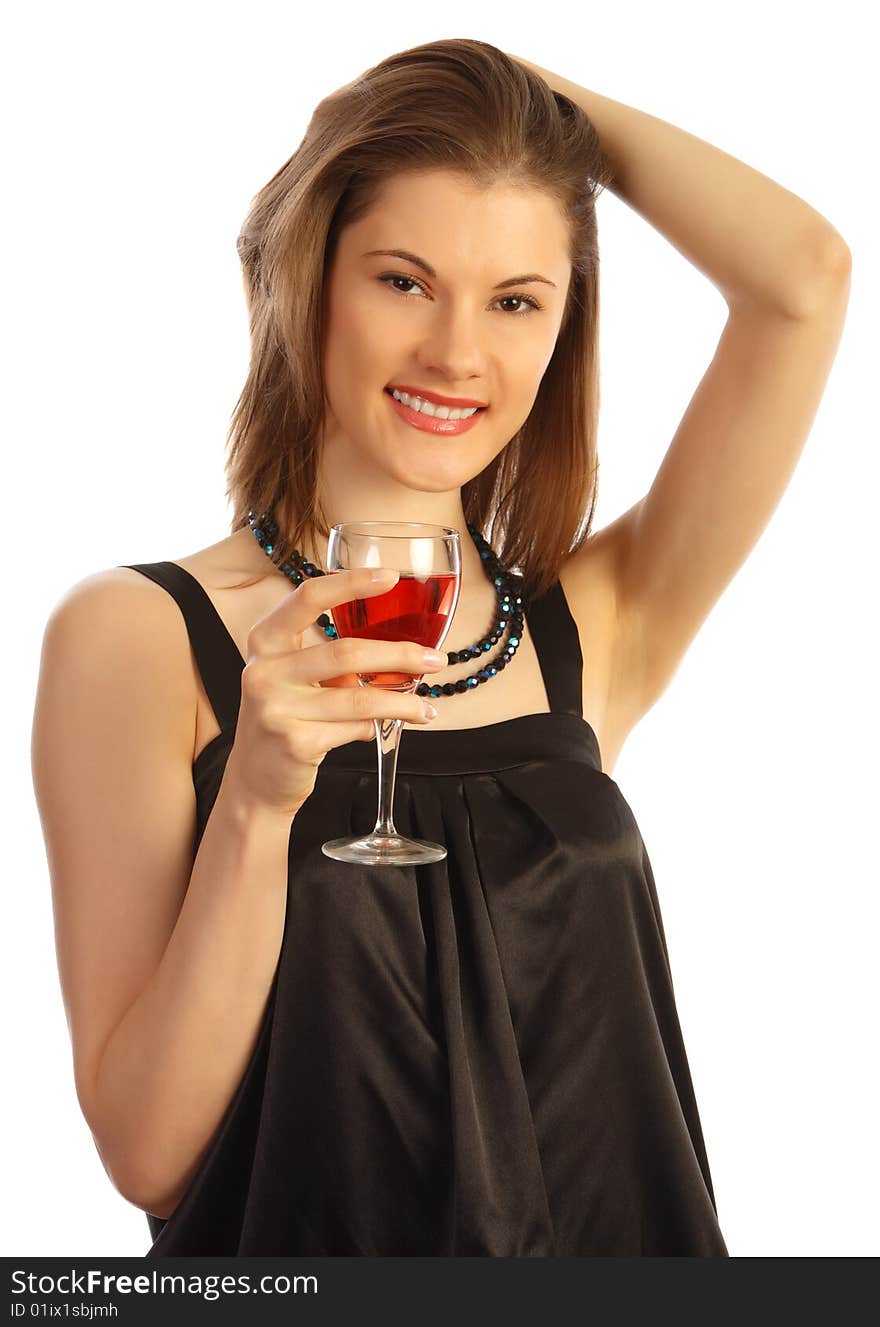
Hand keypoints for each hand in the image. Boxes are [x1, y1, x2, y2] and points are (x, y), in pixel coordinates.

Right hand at [223, 569, 446, 817]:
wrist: (256, 779)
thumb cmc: (285, 717)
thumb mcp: (295, 678)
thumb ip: (334, 660)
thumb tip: (402, 655)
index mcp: (265, 642)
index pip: (308, 597)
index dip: (351, 583)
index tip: (391, 577)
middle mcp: (264, 671)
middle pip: (347, 652)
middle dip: (401, 655)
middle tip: (435, 660)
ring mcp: (277, 708)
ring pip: (359, 697)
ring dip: (402, 702)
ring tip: (427, 708)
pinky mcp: (295, 743)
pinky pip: (354, 728)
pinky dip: (378, 727)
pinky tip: (391, 728)